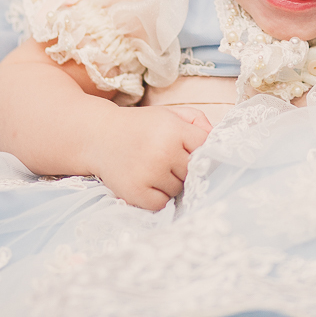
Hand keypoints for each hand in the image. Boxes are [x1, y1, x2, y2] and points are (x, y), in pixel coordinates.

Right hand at [87, 105, 211, 210]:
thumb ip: (197, 120)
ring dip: (170, 182)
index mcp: (174, 130)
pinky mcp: (136, 192)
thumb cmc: (141, 126)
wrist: (99, 136)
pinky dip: (157, 197)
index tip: (187, 150)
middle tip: (166, 159)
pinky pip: (161, 203)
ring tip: (153, 168)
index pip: (205, 148)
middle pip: (192, 171)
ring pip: (178, 189)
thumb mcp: (169, 113)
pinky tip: (147, 182)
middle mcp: (163, 151)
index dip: (198, 150)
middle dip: (183, 168)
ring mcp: (149, 173)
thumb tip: (216, 139)